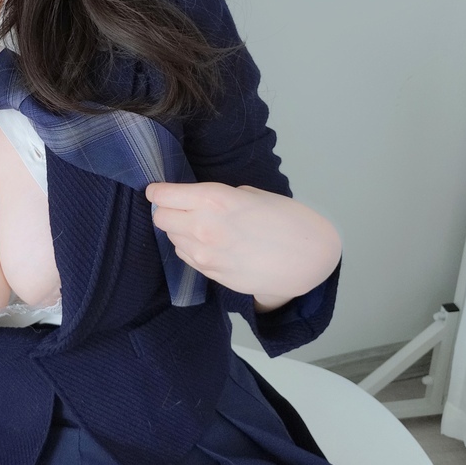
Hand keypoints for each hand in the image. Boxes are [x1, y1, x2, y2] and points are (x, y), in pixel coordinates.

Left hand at [144, 182, 341, 308]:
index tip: (157, 190)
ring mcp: (206, 254)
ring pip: (171, 237)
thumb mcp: (250, 194)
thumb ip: (216, 198)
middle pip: (160, 218)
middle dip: (166, 210)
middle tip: (179, 206)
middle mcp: (204, 227)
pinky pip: (186, 256)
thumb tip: (193, 201)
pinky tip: (210, 242)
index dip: (158, 191)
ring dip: (179, 229)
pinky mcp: (211, 274)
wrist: (308, 260)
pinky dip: (190, 247)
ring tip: (202, 225)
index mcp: (215, 200)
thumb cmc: (286, 219)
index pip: (164, 196)